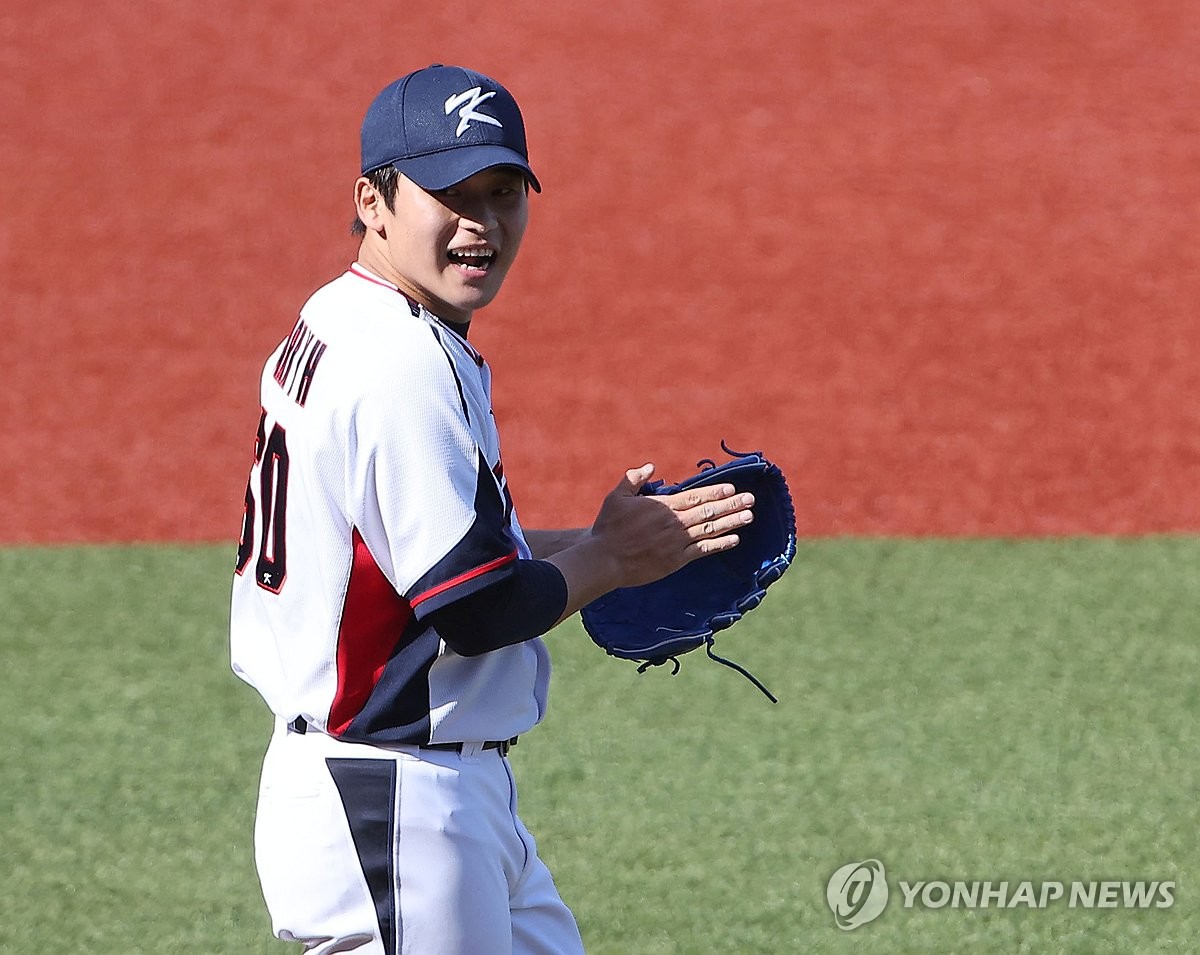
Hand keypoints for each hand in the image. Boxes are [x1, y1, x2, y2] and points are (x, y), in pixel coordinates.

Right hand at [590, 464, 754, 587]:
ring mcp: (677, 543)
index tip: (733, 488)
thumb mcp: (617, 496)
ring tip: (749, 516)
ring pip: (710, 529)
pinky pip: (703, 551)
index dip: (716, 492)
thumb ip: (633, 479)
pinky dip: (719, 544)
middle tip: (750, 500)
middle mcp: (675, 523)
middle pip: (709, 511)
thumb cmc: (608, 528)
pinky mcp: (676, 560)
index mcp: (663, 506)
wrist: (605, 559)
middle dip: (731, 504)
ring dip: (731, 522)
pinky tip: (734, 539)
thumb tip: (649, 466)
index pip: (696, 496)